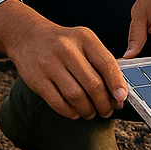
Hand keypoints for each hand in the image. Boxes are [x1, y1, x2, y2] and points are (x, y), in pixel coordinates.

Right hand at [0, 0, 127, 119]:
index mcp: (84, 38)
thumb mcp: (84, 41)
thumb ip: (100, 61)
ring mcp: (50, 64)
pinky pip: (57, 102)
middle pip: (92, 83)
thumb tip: (118, 90)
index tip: (122, 98)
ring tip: (91, 113)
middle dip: (103, 103)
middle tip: (107, 111)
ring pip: (75, 95)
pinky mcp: (36, 79)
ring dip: (87, 109)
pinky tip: (75, 112)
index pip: (106, 63)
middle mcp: (67, 49)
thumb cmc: (63, 43)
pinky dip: (69, 111)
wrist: (29, 36)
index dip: (116, 84)